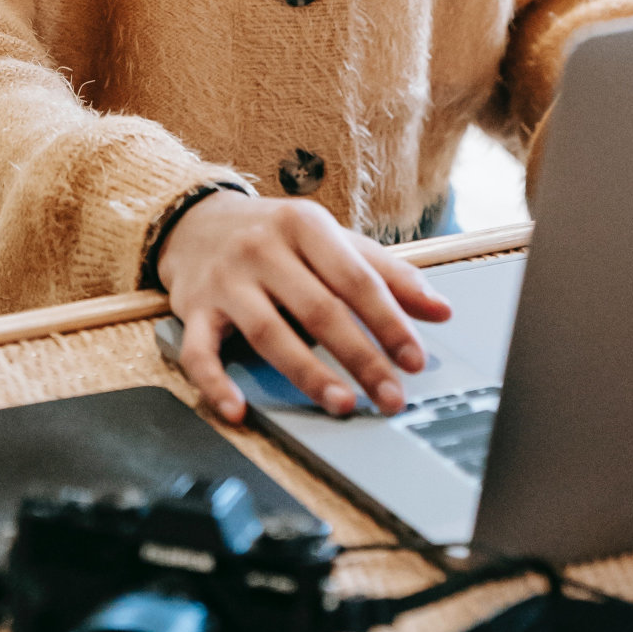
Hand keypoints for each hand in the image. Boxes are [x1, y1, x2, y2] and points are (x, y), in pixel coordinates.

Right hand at [157, 193, 451, 423]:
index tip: (414, 360)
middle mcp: (262, 249)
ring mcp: (225, 280)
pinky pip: (200, 352)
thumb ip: (385, 273)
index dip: (389, 322)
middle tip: (389, 395)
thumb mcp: (331, 240)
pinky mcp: (192, 309)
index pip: (356, 279)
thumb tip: (440, 311)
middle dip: (360, 358)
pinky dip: (216, 384)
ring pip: (269, 333)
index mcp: (304, 226)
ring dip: (307, 374)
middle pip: (318, 310)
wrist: (195, 221)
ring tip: (342, 404)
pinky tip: (237, 410)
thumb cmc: (274, 236)